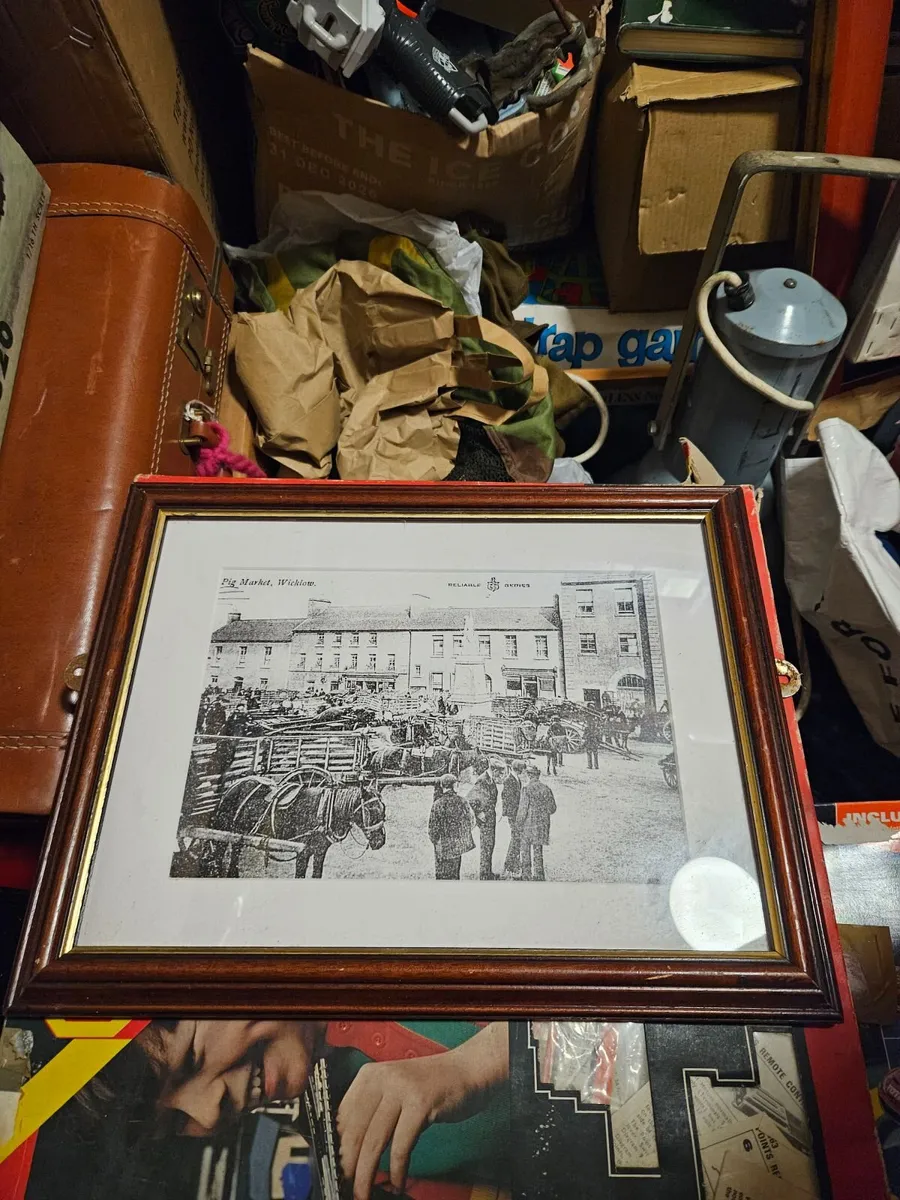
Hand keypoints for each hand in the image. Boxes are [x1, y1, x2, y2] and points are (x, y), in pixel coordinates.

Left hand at [335, 1051, 475, 1198]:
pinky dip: (397, 1169)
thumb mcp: (394, 1091)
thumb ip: (372, 1112)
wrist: (468, 1069)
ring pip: (374, 1141)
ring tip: (364, 1193)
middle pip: (354, 1132)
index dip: (335, 1149)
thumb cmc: (430, 1086)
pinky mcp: (421, 1103)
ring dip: (366, 1174)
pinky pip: (401, 1145)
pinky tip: (398, 1182)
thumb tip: (348, 1151)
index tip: (334, 1171)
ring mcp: (401, 1089)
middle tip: (345, 1188)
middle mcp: (381, 1078)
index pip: (341, 1117)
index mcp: (368, 1076)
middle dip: (347, 1167)